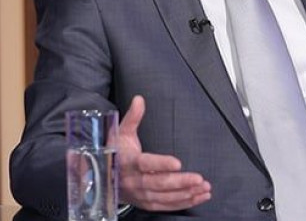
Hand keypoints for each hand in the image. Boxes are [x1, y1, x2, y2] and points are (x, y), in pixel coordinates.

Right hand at [116, 96, 211, 210]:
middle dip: (180, 182)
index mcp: (128, 162)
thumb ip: (133, 117)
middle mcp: (133, 181)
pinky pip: (165, 206)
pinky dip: (183, 203)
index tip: (177, 163)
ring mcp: (139, 195)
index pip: (145, 164)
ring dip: (185, 194)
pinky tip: (198, 197)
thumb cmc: (115, 153)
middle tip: (199, 178)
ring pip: (164, 197)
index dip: (161, 164)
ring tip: (204, 188)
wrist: (102, 178)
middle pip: (158, 184)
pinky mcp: (145, 203)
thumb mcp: (120, 133)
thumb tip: (139, 99)